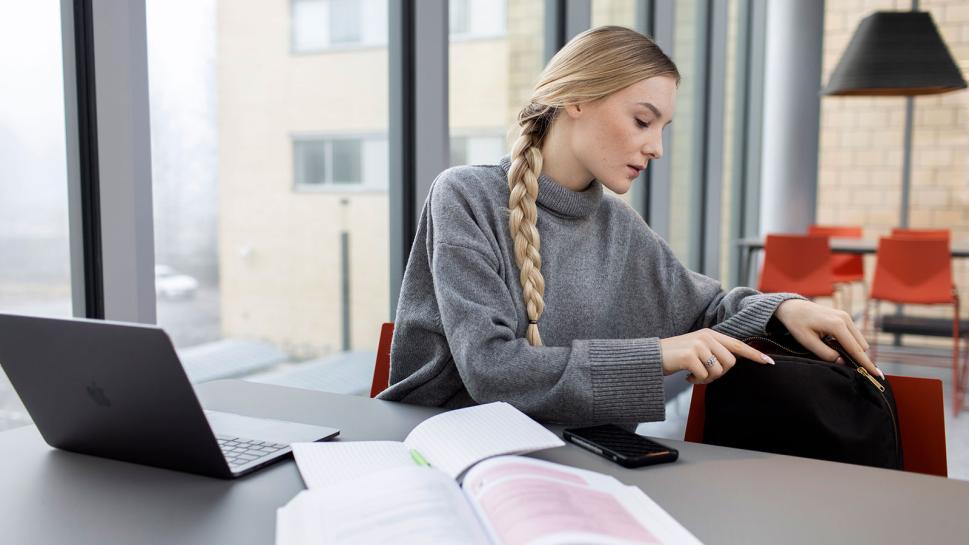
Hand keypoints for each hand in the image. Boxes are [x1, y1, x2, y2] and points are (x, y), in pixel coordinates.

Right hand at [659, 328, 775, 384]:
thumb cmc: (676, 356)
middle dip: (719, 373)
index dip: (754, 354)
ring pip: (718, 371)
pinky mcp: (690, 355)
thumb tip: (730, 364)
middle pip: (730, 363)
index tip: (769, 362)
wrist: (653, 356)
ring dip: (707, 378)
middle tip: (703, 374)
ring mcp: (698, 345)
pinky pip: (704, 376)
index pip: (737, 345)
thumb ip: (714, 351)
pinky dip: (696, 381)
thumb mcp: (697, 348)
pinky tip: (687, 376)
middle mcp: (706, 337)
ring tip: (694, 375)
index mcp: (711, 334)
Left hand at [773, 299, 881, 378]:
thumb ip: (825, 353)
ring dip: (853, 350)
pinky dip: (850, 343)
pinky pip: (854, 334)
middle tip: (847, 367)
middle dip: (858, 358)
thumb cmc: (797, 324)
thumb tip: (842, 361)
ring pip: (860, 340)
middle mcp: (845, 319)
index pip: (856, 349)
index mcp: (837, 325)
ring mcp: (846, 317)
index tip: (876, 375)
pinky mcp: (844, 317)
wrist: (792, 307)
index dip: (865, 363)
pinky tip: (836, 346)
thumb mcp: (807, 342)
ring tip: (836, 355)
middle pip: (861, 346)